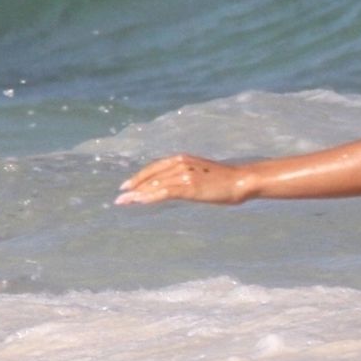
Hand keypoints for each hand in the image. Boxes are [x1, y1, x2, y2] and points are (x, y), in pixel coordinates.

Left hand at [115, 153, 249, 205]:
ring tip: (124, 202)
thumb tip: (175, 187)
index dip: (139, 177)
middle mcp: (180, 163)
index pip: (154, 167)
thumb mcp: (201, 174)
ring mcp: (184, 175)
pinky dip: (149, 197)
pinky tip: (140, 202)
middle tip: (119, 197)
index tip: (127, 186)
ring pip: (154, 184)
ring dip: (137, 194)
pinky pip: (164, 192)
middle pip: (150, 175)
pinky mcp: (189, 187)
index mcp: (182, 158)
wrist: (240, 181)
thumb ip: (186, 177)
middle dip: (133, 186)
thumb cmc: (224, 180)